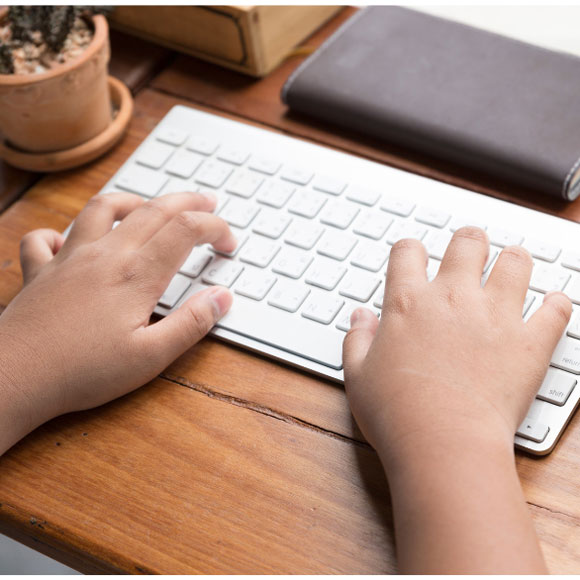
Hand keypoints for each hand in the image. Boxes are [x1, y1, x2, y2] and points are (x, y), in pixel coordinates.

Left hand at [0, 191, 235, 451]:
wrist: (15, 378)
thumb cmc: (82, 372)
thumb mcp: (151, 357)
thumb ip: (191, 324)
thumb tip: (221, 297)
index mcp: (136, 274)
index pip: (186, 230)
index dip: (215, 228)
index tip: (228, 243)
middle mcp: (105, 256)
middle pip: (153, 209)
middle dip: (187, 201)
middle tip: (207, 201)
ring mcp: (69, 259)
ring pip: (102, 208)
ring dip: (132, 201)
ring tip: (147, 205)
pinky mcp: (40, 271)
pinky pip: (45, 238)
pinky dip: (60, 232)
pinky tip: (70, 242)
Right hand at [343, 227, 571, 463]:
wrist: (442, 443)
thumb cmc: (397, 413)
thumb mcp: (358, 375)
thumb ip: (357, 338)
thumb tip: (359, 317)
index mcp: (408, 303)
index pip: (408, 252)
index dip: (410, 250)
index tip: (414, 257)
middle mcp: (452, 298)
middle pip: (467, 243)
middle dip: (469, 241)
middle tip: (471, 251)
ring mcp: (495, 317)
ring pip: (515, 262)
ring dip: (514, 261)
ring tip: (512, 267)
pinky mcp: (530, 343)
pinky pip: (556, 310)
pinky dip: (557, 305)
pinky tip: (552, 305)